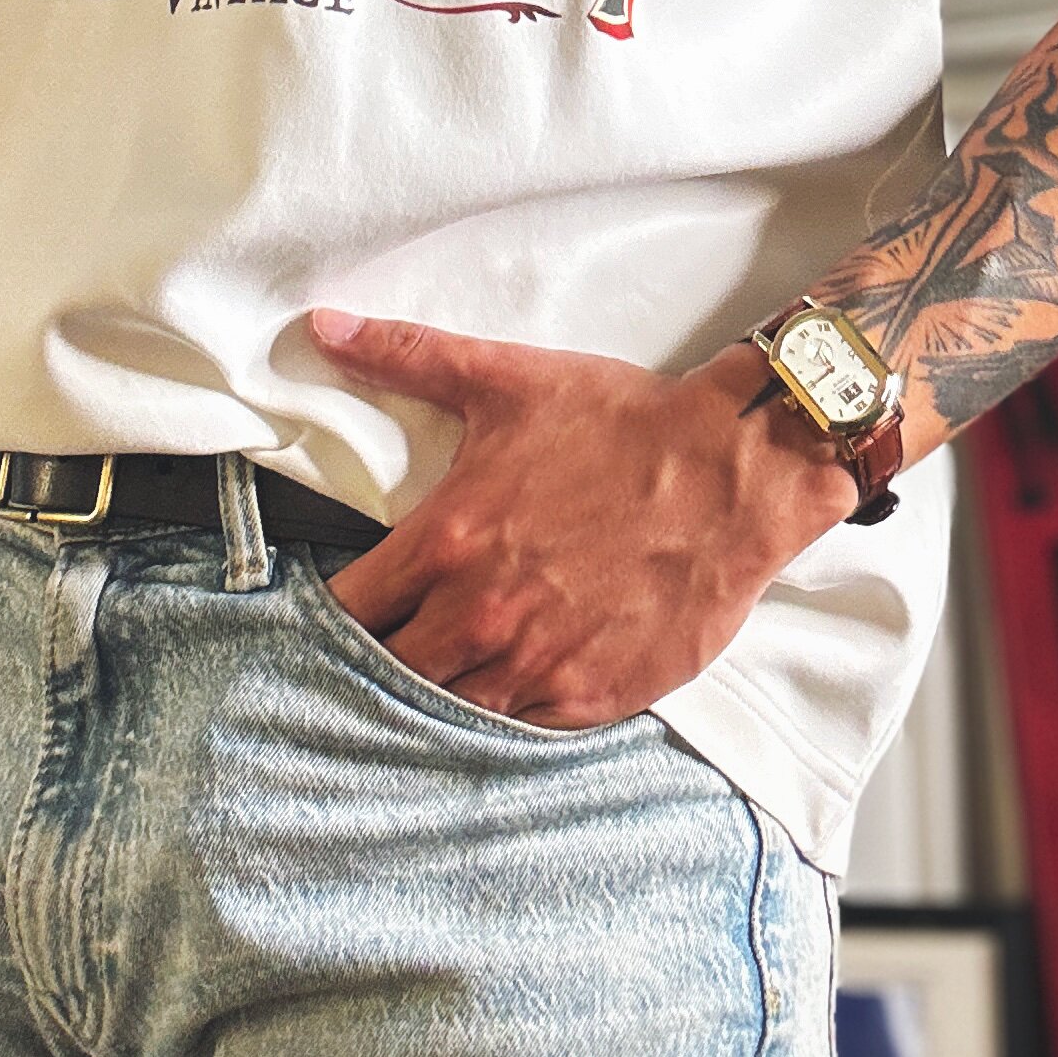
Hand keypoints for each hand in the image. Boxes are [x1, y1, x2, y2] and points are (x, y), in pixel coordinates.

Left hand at [308, 314, 858, 727]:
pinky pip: (518, 731)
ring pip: (449, 710)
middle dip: (378, 661)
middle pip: (387, 673)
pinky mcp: (590, 698)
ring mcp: (536, 665)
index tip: (334, 612)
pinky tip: (508, 687)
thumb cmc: (620, 424)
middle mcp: (480, 615)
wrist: (732, 472)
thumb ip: (406, 356)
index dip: (330, 616)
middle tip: (386, 647)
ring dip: (440, 692)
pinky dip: (506, 713)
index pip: (346, 611)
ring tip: (444, 671)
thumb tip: (325, 324)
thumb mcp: (507, 379)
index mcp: (446, 542)